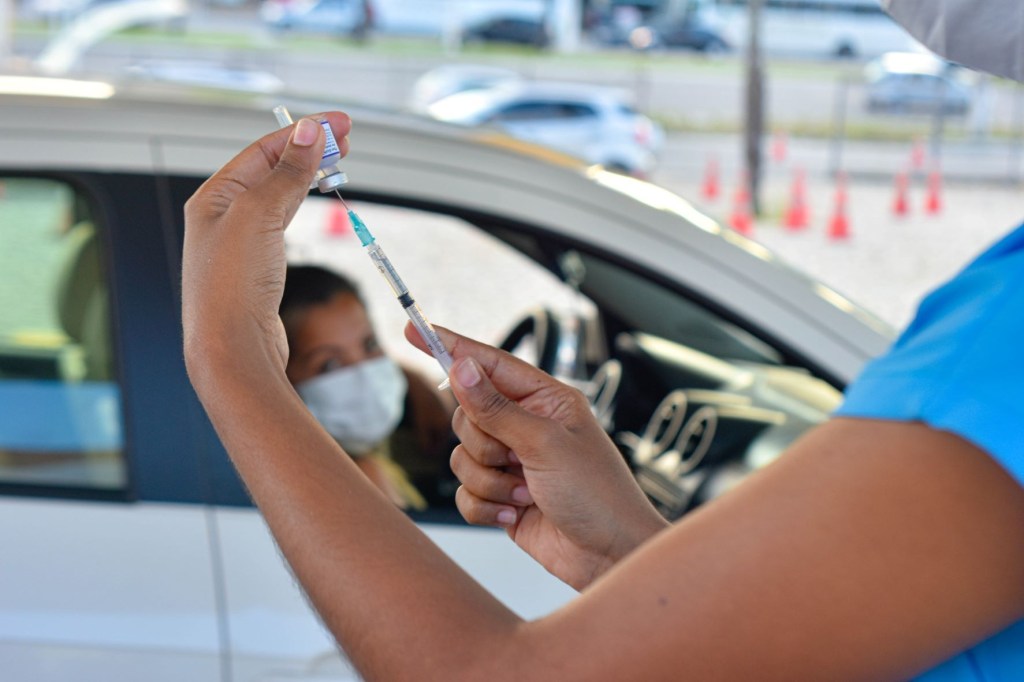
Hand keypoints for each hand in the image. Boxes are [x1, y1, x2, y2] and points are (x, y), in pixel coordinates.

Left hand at [182, 113, 350, 382]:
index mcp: (213, 197)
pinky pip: (281, 221)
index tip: (340, 124)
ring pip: (278, 194)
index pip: (264, 150)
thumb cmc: (232, 287)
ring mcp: (240, 242)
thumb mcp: (260, 215)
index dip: (304, 133)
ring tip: (337, 162)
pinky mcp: (257, 266)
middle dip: (309, 150)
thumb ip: (287, 173)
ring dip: (307, 174)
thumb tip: (308, 133)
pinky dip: (301, 203)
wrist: (233, 349)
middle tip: (346, 139)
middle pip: (270, 169)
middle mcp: (222, 216)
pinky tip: (312, 198)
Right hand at [406, 325, 668, 590]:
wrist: (610, 556)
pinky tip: (517, 513)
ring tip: (526, 493)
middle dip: (483, 443)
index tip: (413, 329)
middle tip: (515, 459)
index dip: (450, 346)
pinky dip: (485, 506)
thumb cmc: (598, 494)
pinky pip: (465, 493)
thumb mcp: (545, 443)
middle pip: (466, 415)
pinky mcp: (501, 496)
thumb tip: (461, 366)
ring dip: (489, 480)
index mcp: (545, 399)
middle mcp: (526, 426)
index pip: (488, 363)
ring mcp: (512, 462)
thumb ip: (495, 408)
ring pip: (461, 456)